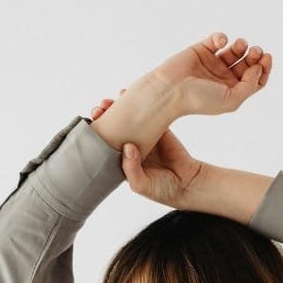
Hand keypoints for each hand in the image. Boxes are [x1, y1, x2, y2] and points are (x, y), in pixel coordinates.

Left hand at [90, 90, 204, 209]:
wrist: (189, 183)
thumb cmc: (163, 189)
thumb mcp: (142, 185)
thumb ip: (132, 170)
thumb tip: (128, 147)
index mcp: (121, 160)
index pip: (104, 143)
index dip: (97, 132)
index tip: (92, 122)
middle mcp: (130, 146)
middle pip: (114, 127)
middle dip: (105, 116)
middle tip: (100, 108)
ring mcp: (145, 137)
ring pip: (130, 118)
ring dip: (121, 106)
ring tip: (115, 98)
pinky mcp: (160, 129)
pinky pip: (151, 114)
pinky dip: (144, 103)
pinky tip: (135, 94)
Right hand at [147, 32, 272, 116]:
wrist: (170, 90)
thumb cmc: (198, 99)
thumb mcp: (231, 100)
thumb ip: (249, 86)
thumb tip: (258, 68)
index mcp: (231, 91)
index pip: (255, 79)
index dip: (264, 68)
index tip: (266, 58)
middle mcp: (223, 78)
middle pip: (247, 64)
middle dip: (255, 56)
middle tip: (256, 51)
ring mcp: (212, 64)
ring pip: (235, 51)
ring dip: (242, 46)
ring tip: (241, 44)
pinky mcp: (201, 50)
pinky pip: (216, 40)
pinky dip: (221, 37)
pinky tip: (221, 41)